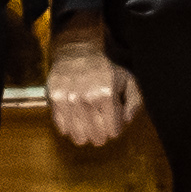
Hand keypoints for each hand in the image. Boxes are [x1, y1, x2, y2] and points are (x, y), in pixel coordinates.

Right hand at [41, 24, 141, 150]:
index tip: (112, 117)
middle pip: (97, 138)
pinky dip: (69, 126)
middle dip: (101, 132)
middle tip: (100, 118)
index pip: (113, 132)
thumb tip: (126, 120)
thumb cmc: (105, 71)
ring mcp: (69, 99)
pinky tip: (74, 114)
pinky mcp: (55, 99)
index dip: (115, 127)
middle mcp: (87, 98)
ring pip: (79, 138)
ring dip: (85, 132)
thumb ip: (135, 102)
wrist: (76, 53)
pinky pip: (62, 129)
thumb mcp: (128, 80)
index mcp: (107, 94)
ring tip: (87, 118)